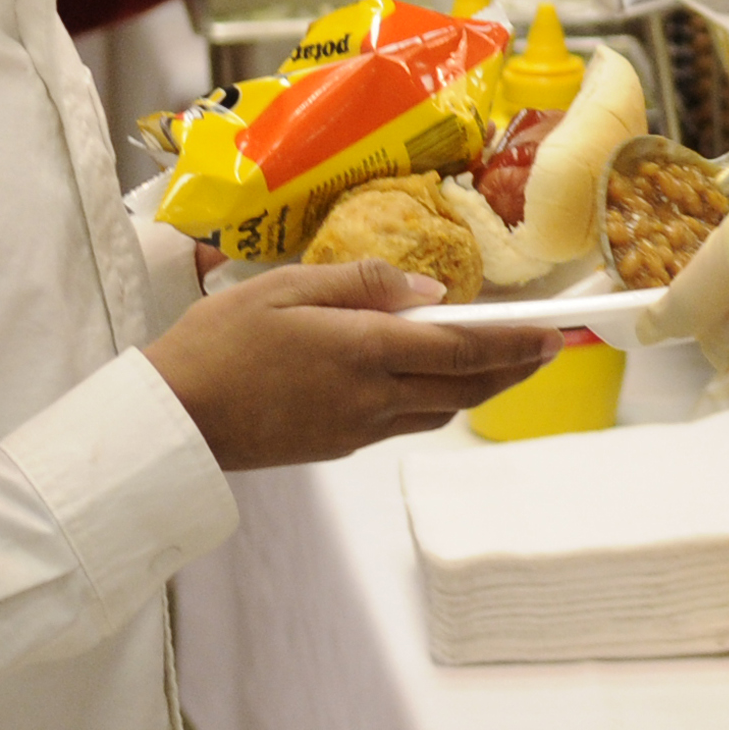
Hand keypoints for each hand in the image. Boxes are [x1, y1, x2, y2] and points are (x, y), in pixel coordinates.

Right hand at [142, 261, 575, 470]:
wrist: (173, 420)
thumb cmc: (219, 342)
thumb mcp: (286, 287)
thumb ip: (364, 284)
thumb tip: (431, 292)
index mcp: (365, 350)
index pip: (463, 348)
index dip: (515, 344)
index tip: (555, 334)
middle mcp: (373, 396)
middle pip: (465, 386)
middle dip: (514, 368)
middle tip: (549, 349)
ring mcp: (358, 428)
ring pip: (440, 408)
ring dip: (479, 386)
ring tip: (502, 362)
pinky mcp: (340, 446)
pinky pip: (405, 421)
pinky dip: (435, 399)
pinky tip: (433, 380)